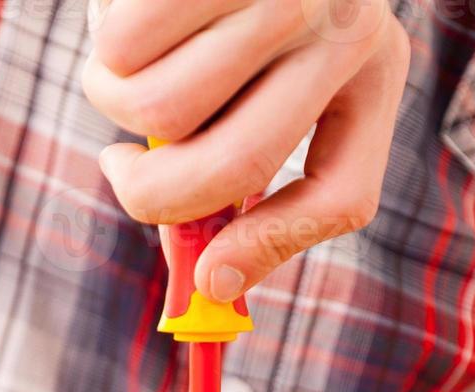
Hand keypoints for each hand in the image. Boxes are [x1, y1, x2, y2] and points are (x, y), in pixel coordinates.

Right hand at [84, 0, 408, 302]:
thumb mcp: (276, 70)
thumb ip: (247, 164)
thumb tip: (210, 281)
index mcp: (372, 71)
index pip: (342, 195)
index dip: (269, 249)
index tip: (207, 279)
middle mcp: (342, 29)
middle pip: (232, 170)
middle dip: (150, 196)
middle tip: (118, 168)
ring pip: (158, 114)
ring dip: (113, 102)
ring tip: (125, 57)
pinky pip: (120, 49)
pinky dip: (102, 45)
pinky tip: (128, 9)